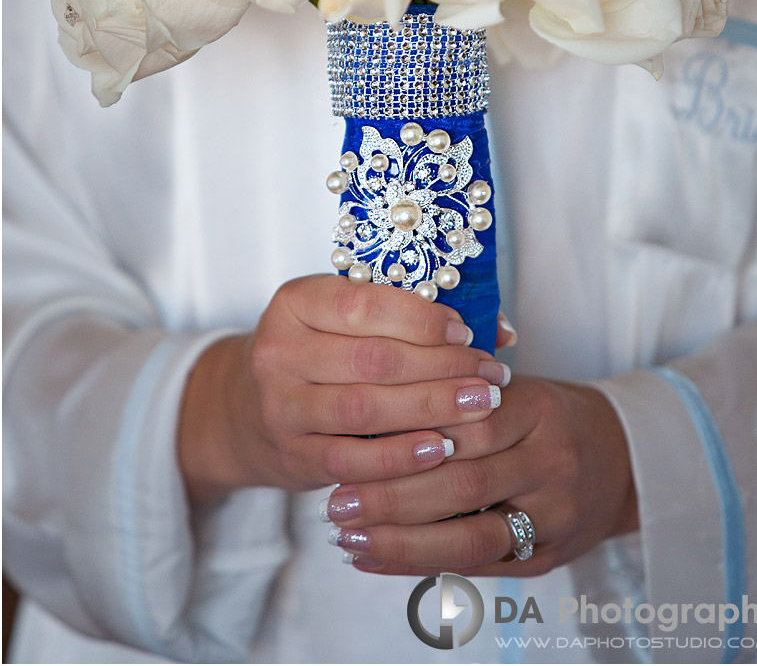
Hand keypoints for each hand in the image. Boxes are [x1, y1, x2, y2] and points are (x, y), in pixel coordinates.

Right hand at [178, 274, 507, 501]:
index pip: (364, 304)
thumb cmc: (322, 353)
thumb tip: (502, 328)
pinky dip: (401, 457)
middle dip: (443, 367)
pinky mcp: (291, 454)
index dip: (422, 318)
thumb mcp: (347, 320)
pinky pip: (352, 460)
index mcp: (295, 301)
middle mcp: (279, 350)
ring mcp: (281, 406)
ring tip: (481, 407)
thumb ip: (414, 315)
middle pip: (374, 359)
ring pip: (367, 408)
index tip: (467, 333)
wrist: (250, 408)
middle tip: (491, 375)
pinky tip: (441, 450)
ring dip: (433, 409)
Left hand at [323, 375, 637, 574]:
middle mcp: (550, 462)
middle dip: (392, 497)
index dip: (406, 438)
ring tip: (348, 539)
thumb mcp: (514, 390)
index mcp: (536, 408)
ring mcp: (554, 514)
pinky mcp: (550, 556)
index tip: (351, 444)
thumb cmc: (546, 417)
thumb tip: (371, 415)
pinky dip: (423, 565)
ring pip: (470, 535)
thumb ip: (457, 399)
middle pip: (462, 484)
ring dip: (401, 542)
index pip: (463, 423)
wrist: (623, 458)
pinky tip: (377, 561)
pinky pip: (480, 567)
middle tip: (336, 503)